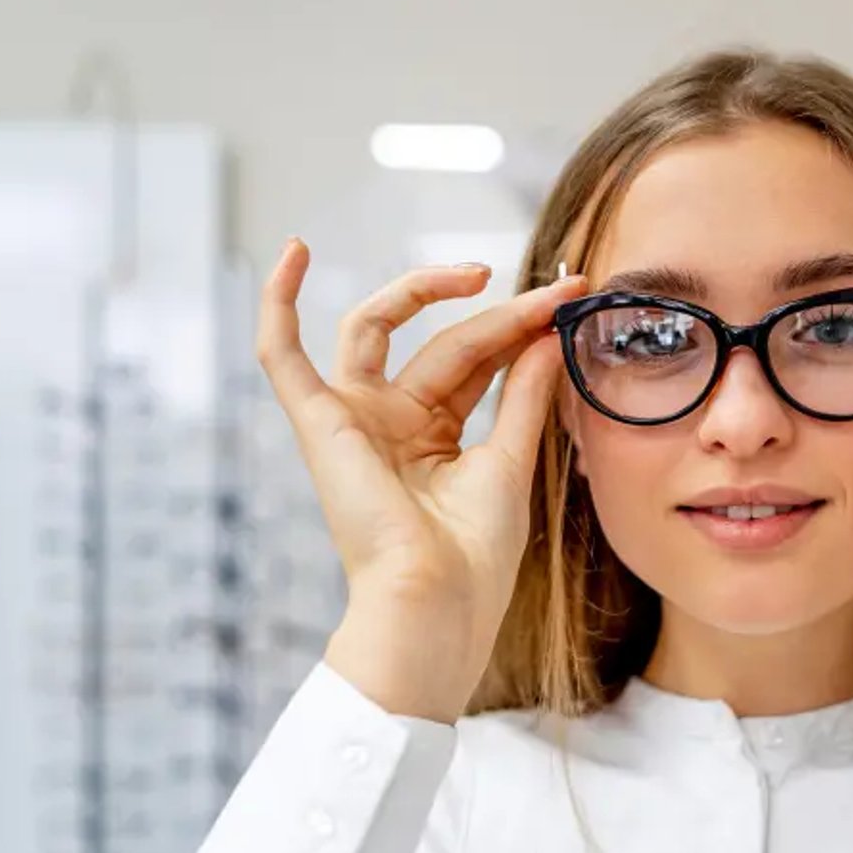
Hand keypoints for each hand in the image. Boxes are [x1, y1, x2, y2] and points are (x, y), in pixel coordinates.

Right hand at [256, 239, 587, 720]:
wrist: (438, 600)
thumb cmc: (473, 555)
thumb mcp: (511, 460)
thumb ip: (523, 393)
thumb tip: (548, 333)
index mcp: (432, 436)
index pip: (477, 359)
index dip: (524, 325)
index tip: (574, 295)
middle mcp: (389, 421)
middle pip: (442, 340)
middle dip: (499, 311)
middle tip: (556, 291)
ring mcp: (352, 418)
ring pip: (377, 327)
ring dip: (421, 290)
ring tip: (478, 273)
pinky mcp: (319, 422)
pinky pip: (280, 355)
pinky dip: (278, 305)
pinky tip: (293, 252)